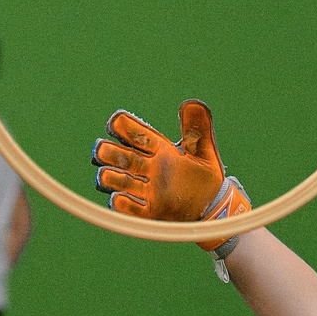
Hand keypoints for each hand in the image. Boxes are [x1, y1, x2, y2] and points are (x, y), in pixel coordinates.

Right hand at [93, 100, 252, 249]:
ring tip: (106, 176)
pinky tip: (118, 199)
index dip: (125, 127)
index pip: (138, 134)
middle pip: (121, 156)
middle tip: (102, 151)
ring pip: (119, 181)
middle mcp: (148, 169)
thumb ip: (198, 130)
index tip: (115, 122)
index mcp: (160, 151)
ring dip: (111, 178)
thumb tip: (192, 103)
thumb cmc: (206, 180)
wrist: (214, 210)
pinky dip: (123, 204)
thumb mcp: (205, 152)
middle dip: (109, 153)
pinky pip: (131, 210)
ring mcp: (147, 191)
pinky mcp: (150, 212)